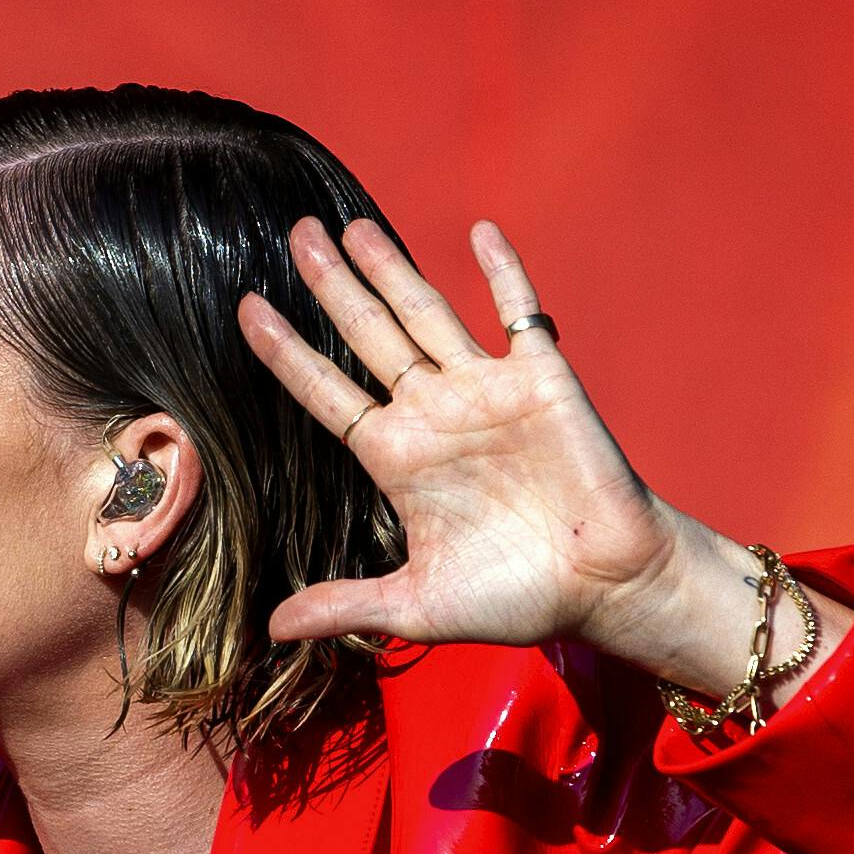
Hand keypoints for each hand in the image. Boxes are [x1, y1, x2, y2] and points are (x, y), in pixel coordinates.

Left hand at [236, 217, 786, 690]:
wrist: (608, 589)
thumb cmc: (517, 599)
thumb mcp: (416, 605)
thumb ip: (345, 605)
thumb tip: (269, 629)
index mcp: (397, 458)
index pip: (327, 392)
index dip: (287, 351)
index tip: (245, 309)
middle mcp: (434, 413)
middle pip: (367, 334)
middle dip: (330, 285)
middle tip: (294, 233)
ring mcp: (486, 390)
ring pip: (425, 313)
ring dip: (391, 267)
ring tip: (349, 224)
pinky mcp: (542, 379)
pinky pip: (519, 311)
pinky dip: (502, 270)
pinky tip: (479, 229)